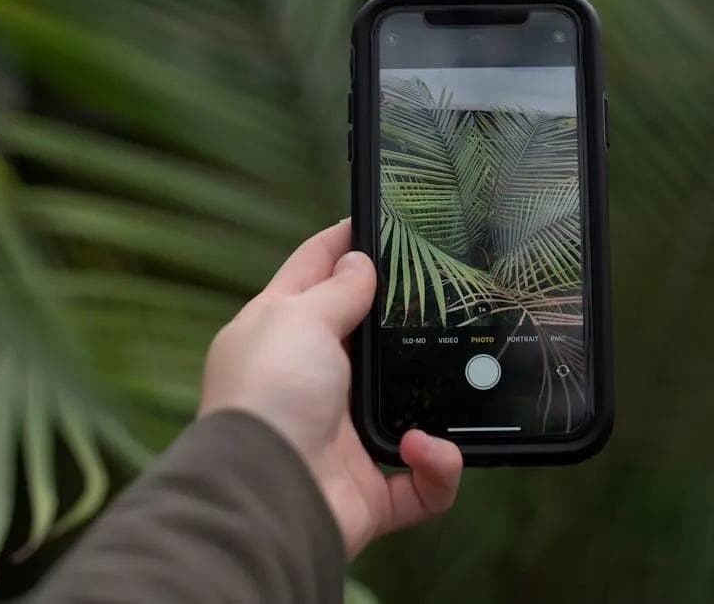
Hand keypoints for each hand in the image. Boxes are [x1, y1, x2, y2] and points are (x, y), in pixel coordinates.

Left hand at [200, 219, 462, 556]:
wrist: (264, 496)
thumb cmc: (269, 395)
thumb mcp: (298, 318)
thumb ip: (336, 290)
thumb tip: (358, 261)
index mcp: (281, 332)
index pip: (314, 271)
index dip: (344, 243)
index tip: (380, 217)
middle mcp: (312, 381)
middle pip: (369, 339)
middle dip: (405, 324)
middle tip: (448, 299)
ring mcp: (342, 437)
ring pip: (409, 409)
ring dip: (434, 404)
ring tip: (444, 389)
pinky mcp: (370, 489)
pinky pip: (424, 480)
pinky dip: (437, 467)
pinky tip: (424, 448)